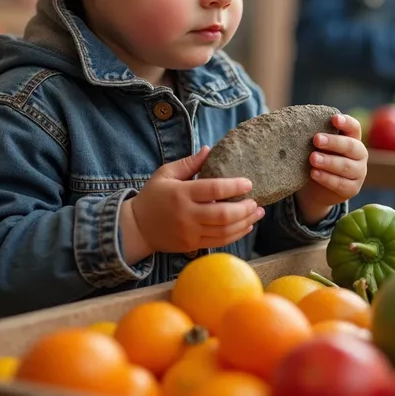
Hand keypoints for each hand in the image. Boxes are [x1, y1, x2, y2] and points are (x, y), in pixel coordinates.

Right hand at [128, 146, 264, 256]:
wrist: (137, 227)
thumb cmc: (153, 196)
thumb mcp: (165, 173)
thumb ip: (188, 163)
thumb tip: (209, 150)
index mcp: (181, 193)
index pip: (214, 189)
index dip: (234, 186)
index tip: (248, 183)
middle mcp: (187, 214)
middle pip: (223, 214)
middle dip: (244, 208)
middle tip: (256, 201)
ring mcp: (190, 233)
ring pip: (225, 231)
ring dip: (245, 222)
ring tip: (257, 213)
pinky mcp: (192, 245)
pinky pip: (219, 241)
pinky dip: (236, 234)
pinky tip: (246, 226)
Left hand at [296, 114, 367, 224]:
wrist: (318, 188)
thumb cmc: (318, 157)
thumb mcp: (318, 146)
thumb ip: (315, 135)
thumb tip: (295, 122)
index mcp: (352, 138)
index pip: (354, 127)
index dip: (346, 122)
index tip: (334, 119)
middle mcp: (359, 154)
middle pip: (351, 146)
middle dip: (333, 142)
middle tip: (316, 139)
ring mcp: (358, 172)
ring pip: (345, 166)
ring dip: (328, 161)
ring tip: (312, 158)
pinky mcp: (352, 189)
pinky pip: (340, 183)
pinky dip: (326, 178)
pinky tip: (313, 173)